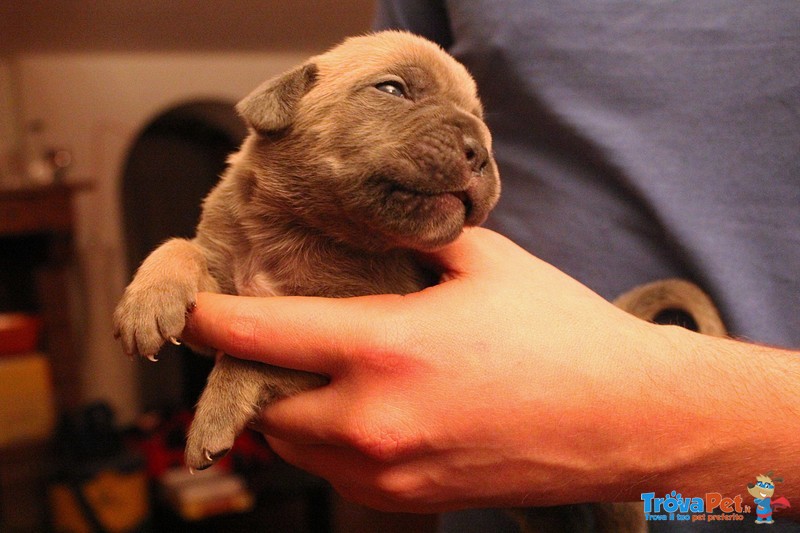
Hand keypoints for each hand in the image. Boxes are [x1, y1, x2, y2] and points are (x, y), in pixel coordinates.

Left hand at [183, 228, 799, 513]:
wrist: (624, 418)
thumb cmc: (562, 336)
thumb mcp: (484, 263)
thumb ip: (411, 242)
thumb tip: (368, 227)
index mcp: (386, 349)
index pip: (255, 334)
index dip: (206, 318)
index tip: (190, 306)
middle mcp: (374, 420)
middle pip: (259, 401)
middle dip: (246, 368)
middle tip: (259, 335)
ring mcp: (389, 471)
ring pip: (291, 446)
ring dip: (282, 408)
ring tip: (306, 370)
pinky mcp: (408, 499)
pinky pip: (333, 473)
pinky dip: (322, 441)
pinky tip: (353, 408)